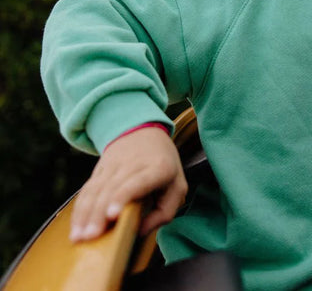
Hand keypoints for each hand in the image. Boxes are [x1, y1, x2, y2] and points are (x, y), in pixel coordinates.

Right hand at [70, 126, 187, 241]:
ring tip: (78, 237)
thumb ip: (165, 212)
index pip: (139, 181)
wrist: (145, 132)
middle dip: (99, 213)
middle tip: (90, 237)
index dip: (123, 196)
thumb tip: (141, 232)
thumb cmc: (165, 167)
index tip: (111, 214)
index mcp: (158, 168)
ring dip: (85, 214)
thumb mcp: (177, 187)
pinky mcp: (100, 169)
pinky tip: (75, 227)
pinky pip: (87, 189)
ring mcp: (114, 164)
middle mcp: (134, 164)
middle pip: (112, 188)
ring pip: (96, 189)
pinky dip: (80, 209)